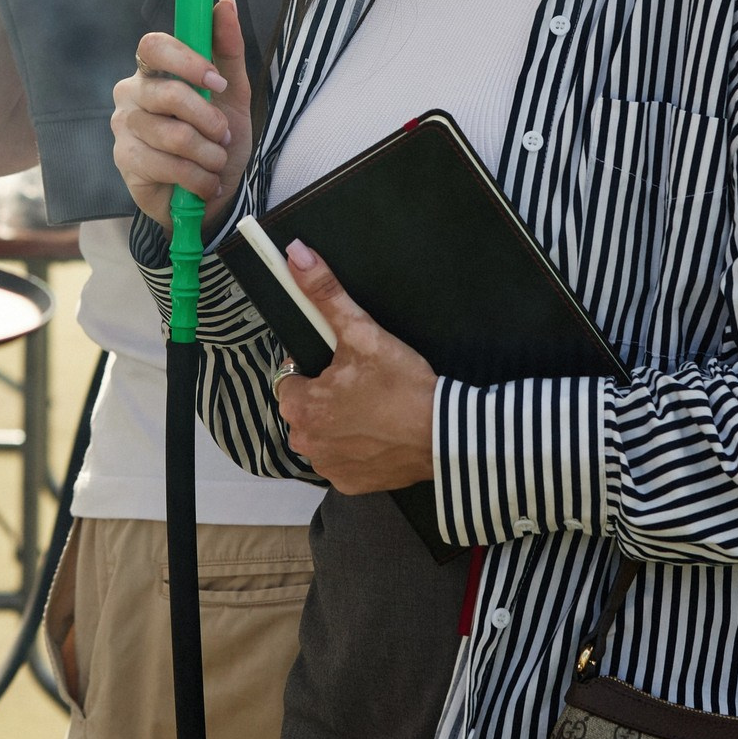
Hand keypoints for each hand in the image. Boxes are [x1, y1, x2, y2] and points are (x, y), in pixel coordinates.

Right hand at [113, 0, 252, 225]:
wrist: (215, 193)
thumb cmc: (219, 138)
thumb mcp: (233, 93)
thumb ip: (228, 48)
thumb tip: (225, 1)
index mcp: (154, 70)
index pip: (153, 46)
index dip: (185, 60)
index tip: (215, 81)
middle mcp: (131, 93)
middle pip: (168, 94)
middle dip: (209, 119)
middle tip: (225, 135)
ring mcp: (124, 128)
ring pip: (173, 135)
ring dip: (209, 154)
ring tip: (215, 161)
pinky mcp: (124, 161)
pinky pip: (169, 166)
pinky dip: (200, 178)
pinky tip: (206, 183)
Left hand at [276, 241, 437, 492]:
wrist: (445, 433)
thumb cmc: (402, 383)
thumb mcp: (362, 332)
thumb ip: (325, 294)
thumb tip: (295, 254)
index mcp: (300, 406)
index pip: (292, 379)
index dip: (316, 368)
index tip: (345, 365)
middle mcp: (306, 443)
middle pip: (306, 409)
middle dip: (327, 397)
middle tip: (365, 386)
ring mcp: (328, 467)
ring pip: (324, 436)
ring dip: (341, 425)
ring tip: (375, 410)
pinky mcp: (351, 484)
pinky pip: (344, 461)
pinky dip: (358, 450)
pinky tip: (381, 436)